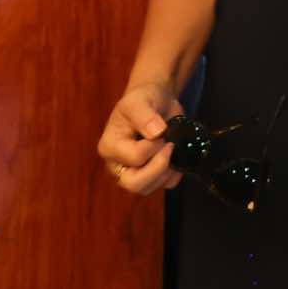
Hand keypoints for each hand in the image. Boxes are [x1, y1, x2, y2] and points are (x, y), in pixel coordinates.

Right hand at [96, 81, 184, 195]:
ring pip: (147, 189)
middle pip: (134, 184)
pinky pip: (163, 186)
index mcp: (110, 147)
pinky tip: (178, 159)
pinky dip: (174, 176)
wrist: (156, 100)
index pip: (133, 157)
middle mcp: (117, 164)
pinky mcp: (149, 175)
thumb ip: (145, 116)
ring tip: (174, 150)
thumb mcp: (139, 101)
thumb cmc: (143, 99)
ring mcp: (132, 172)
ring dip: (166, 173)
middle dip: (158, 168)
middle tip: (170, 147)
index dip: (152, 147)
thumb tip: (157, 133)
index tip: (162, 131)